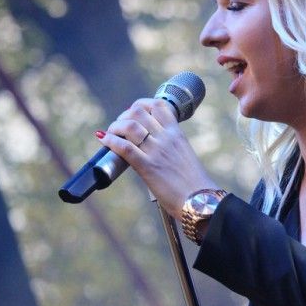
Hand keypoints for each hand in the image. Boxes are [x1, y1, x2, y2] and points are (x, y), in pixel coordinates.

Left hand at [97, 98, 217, 218]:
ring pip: (129, 126)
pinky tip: (105, 141)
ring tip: (111, 134)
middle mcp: (166, 138)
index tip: (134, 113)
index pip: (158, 105)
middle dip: (124, 116)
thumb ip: (168, 146)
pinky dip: (111, 141)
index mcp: (177, 134)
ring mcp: (157, 151)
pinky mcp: (148, 167)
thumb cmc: (193, 183)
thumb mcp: (183, 155)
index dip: (142, 105)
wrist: (200, 200)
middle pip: (139, 111)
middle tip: (119, 127)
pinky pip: (124, 147)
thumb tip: (149, 145)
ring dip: (115, 127)